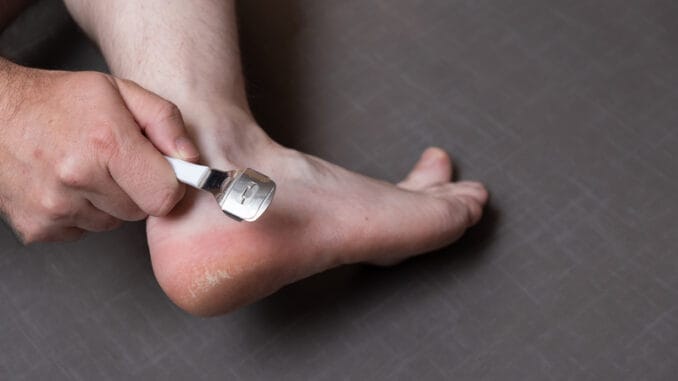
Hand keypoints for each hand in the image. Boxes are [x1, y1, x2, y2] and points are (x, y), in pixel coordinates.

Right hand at [0, 64, 199, 242]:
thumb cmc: (58, 101)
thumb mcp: (119, 91)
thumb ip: (164, 121)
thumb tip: (191, 159)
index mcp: (106, 144)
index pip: (165, 197)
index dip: (169, 185)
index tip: (162, 173)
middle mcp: (78, 179)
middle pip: (140, 211)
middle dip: (136, 189)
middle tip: (114, 162)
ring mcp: (54, 208)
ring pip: (112, 222)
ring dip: (107, 201)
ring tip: (85, 168)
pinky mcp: (38, 227)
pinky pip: (83, 231)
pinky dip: (80, 212)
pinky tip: (66, 184)